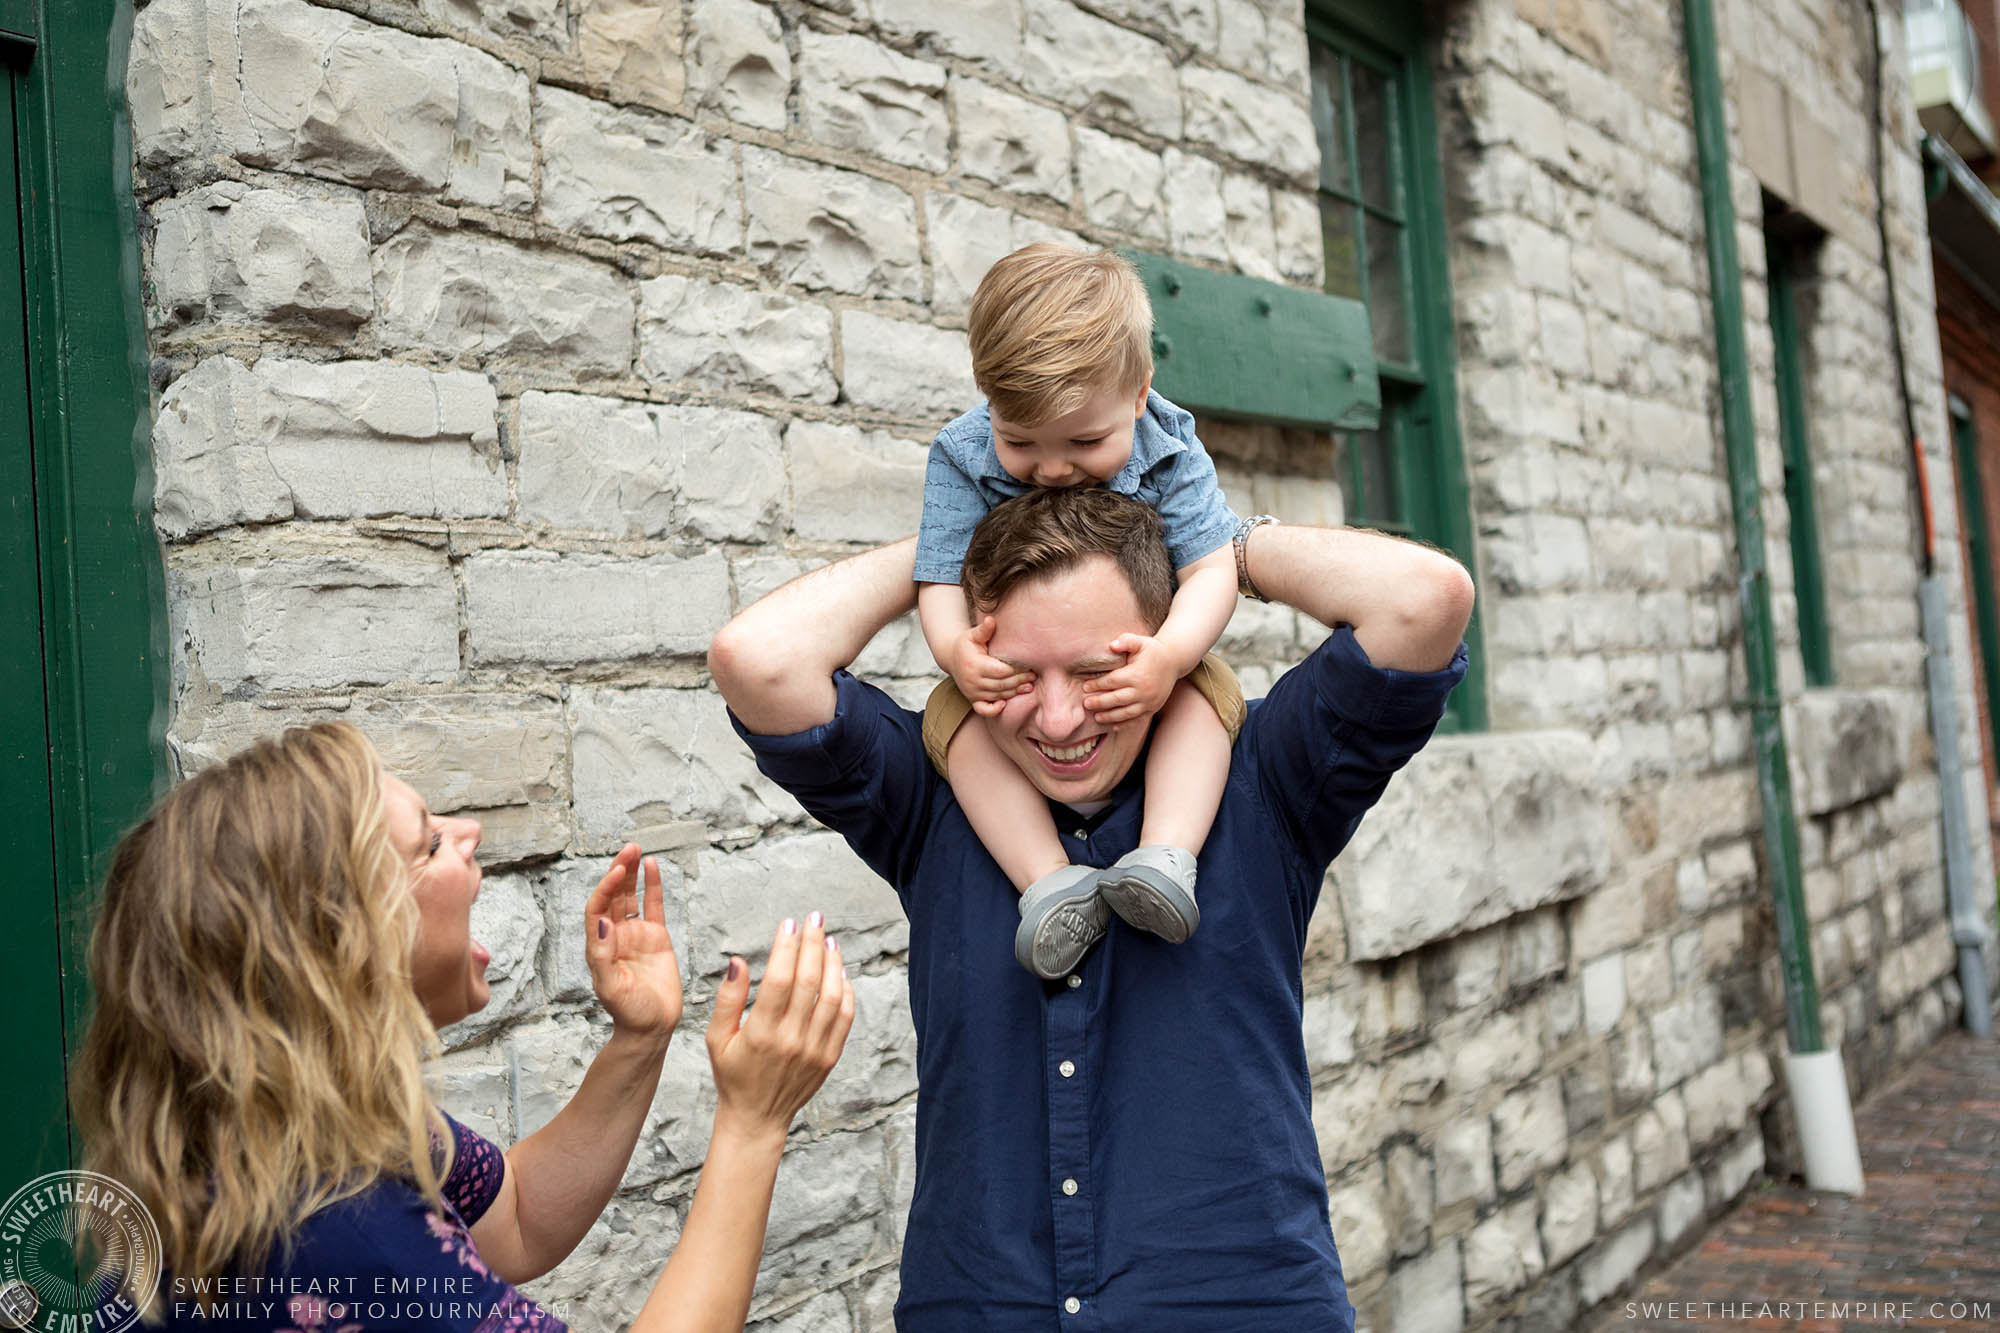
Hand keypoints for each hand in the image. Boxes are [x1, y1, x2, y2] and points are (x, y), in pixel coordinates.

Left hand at [584, 844, 684, 1042]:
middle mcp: (615, 936)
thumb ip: (603, 957)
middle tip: (627, 849)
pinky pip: (653, 906)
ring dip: (631, 873)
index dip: (605, 888)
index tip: (617, 872)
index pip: (597, 909)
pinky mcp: (656, 937)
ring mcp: (635, 935)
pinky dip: (653, 886)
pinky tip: (653, 866)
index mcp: (599, 946)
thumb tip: (602, 924)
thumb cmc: (628, 1013)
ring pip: (630, 896)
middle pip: (612, 895)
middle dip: (618, 871)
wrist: (652, 1028)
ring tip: (636, 849)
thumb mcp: (611, 989)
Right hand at [707, 915, 855, 1136]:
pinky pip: (845, 1018)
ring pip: (832, 996)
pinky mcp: (829, 1057)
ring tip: (828, 939)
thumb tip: (738, 961)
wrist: (757, 1117)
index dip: (786, 947)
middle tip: (814, 918)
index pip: (779, 979)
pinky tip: (840, 971)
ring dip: (833, 962)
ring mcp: (814, 1049)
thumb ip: (727, 999)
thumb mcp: (717, 1039)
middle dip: (812, 943)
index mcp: (760, 1033)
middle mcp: (791, 1040)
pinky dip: (847, 991)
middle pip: (809, 981)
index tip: (788, 923)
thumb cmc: (732, 1074)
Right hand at [953, 616, 1032, 717]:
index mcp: (975, 665)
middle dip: (1019, 681)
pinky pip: (983, 709)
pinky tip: (1004, 704)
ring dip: (1013, 693)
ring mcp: (971, 691)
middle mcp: (972, 680)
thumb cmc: (965, 644)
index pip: (1000, 671)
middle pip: (1001, 685)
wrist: (950, 656)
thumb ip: (984, 630)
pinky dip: (994, 710)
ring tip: (1029, 687)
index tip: (1029, 666)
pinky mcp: (971, 699)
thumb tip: (991, 620)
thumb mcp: (973, 634)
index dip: (1016, 670)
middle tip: (1033, 676)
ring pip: (997, 696)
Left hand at [1083, 633, 1181, 724]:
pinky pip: (1137, 719)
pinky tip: (1114, 726)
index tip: (1085, 686)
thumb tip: (1112, 646)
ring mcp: (1149, 701)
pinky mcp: (1153, 708)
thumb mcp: (1140, 642)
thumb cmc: (1153, 650)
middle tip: (1086, 704)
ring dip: (1110, 717)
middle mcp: (1143, 690)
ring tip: (1097, 717)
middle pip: (1116, 699)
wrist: (1174, 661)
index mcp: (1137, 674)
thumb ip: (1125, 641)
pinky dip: (1125, 724)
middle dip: (1099, 702)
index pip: (1112, 681)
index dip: (1097, 685)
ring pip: (1126, 713)